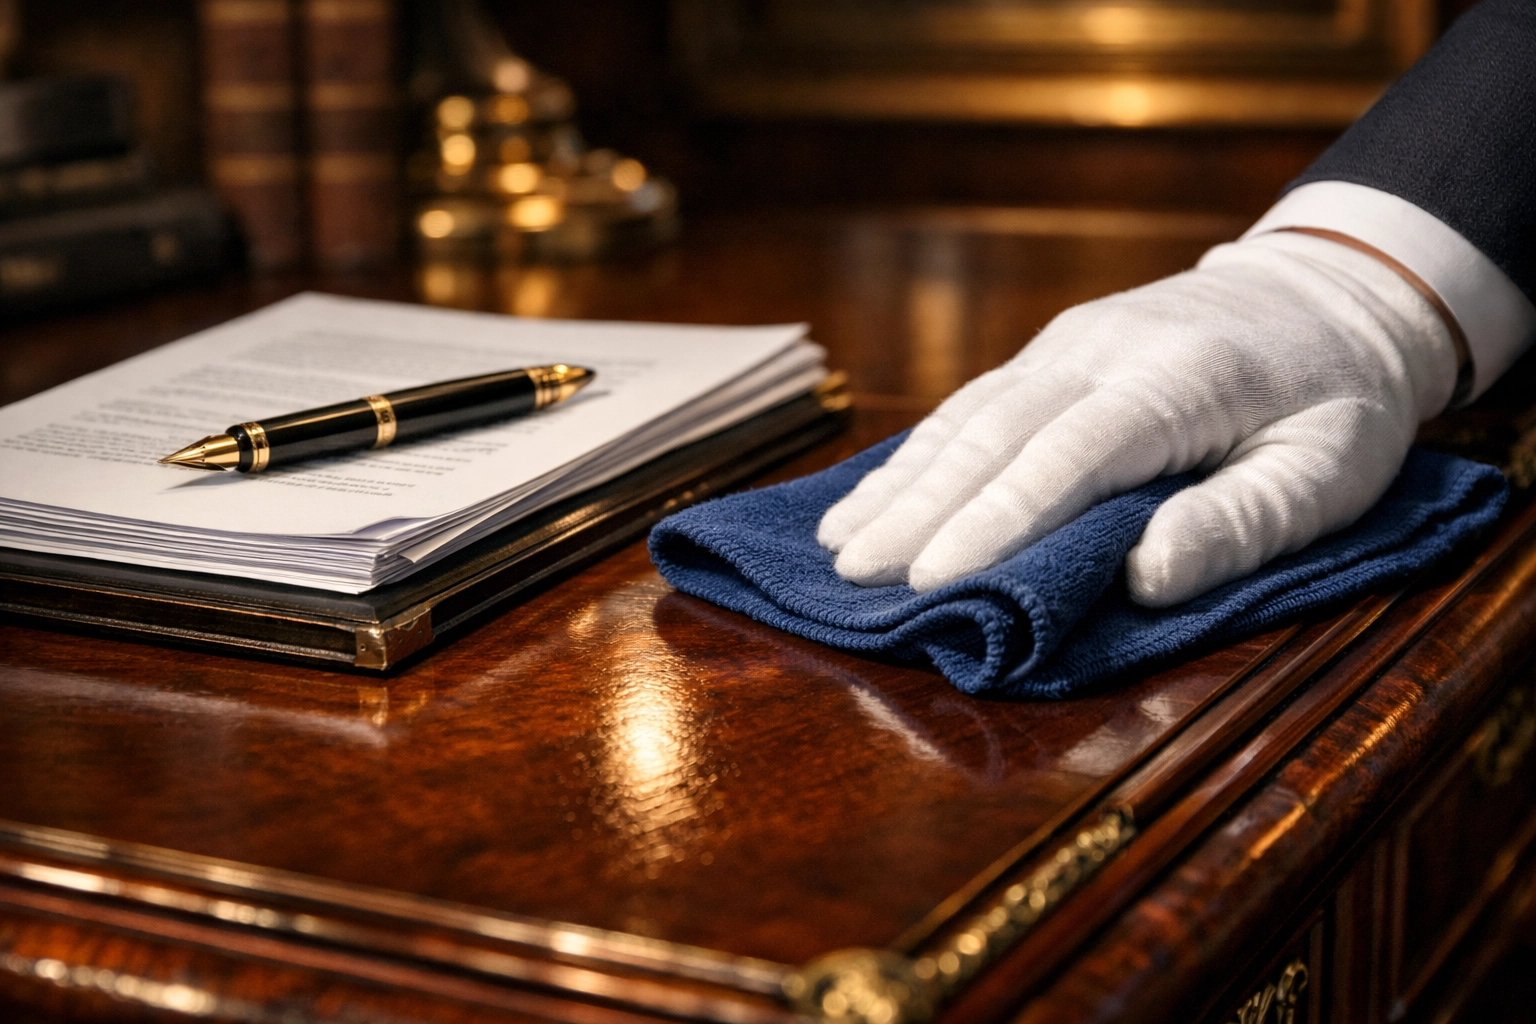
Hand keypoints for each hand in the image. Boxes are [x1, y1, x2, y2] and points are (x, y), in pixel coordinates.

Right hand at [818, 231, 1457, 605]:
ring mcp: (1072, 340)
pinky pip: (975, 400)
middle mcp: (1105, 349)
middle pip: (996, 432)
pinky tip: (876, 491)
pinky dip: (920, 452)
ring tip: (840, 542)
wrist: (1330, 289)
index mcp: (1179, 381)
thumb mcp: (1329, 474)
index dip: (996, 522)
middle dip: (920, 508)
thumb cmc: (1338, 401)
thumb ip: (1240, 523)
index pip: (1070, 456)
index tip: (932, 581)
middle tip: (854, 574)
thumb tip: (1143, 577)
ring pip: (970, 411)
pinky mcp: (1056, 348)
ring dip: (902, 480)